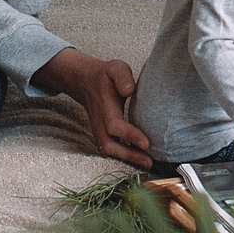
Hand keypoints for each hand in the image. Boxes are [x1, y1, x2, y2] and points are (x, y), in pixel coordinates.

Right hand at [32, 48, 149, 167]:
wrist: (85, 81)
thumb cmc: (105, 75)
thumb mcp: (115, 68)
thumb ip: (123, 77)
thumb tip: (129, 90)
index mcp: (104, 105)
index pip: (114, 125)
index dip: (129, 135)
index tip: (146, 143)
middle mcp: (99, 121)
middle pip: (108, 145)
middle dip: (128, 155)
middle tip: (149, 162)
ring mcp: (98, 129)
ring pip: (108, 150)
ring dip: (126, 159)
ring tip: (147, 164)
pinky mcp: (102, 133)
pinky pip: (111, 149)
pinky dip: (124, 157)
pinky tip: (140, 160)